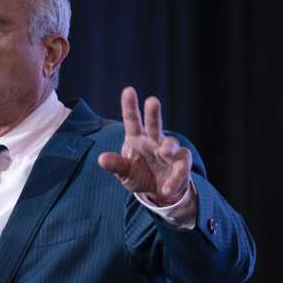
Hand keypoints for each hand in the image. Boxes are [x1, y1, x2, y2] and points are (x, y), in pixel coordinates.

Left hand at [98, 87, 191, 205]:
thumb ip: (116, 165)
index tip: (128, 90)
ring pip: (171, 144)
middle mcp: (153, 141)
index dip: (130, 106)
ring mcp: (169, 151)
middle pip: (154, 125)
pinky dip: (174, 180)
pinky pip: (180, 169)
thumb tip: (101, 158)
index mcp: (137, 139)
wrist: (159, 191)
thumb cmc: (140, 175)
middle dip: (153, 113)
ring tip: (164, 151)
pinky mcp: (182, 163)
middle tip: (152, 101)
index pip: (132, 120)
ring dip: (168, 146)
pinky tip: (166, 189)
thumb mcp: (125, 173)